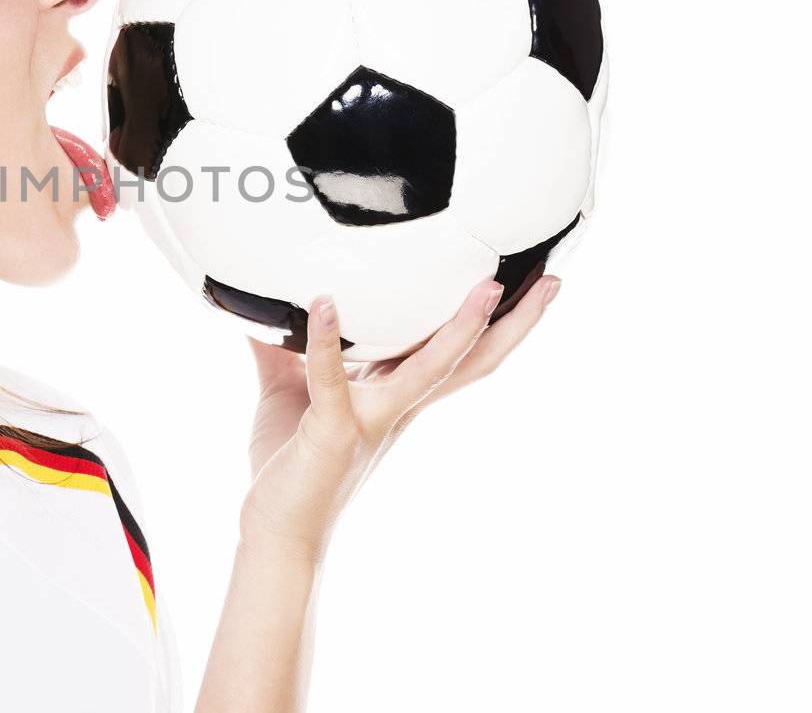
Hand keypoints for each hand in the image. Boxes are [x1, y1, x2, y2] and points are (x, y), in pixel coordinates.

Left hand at [238, 274, 559, 563]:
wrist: (274, 529)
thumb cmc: (288, 464)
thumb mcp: (288, 389)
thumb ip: (284, 347)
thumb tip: (260, 304)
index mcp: (396, 396)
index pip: (456, 352)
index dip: (494, 321)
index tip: (527, 282)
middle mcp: (398, 407)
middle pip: (471, 361)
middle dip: (515, 323)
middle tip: (551, 282)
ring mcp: (373, 420)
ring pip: (432, 370)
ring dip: (462, 329)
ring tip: (488, 287)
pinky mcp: (335, 430)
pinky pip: (332, 378)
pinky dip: (326, 339)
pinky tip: (324, 301)